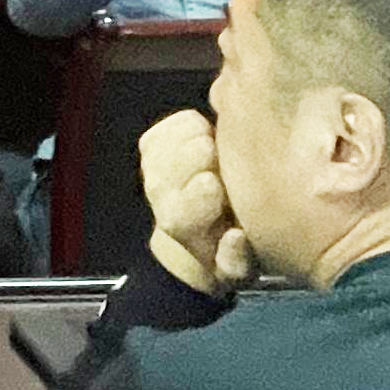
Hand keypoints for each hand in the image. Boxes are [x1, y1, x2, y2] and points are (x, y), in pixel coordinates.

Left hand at [137, 109, 252, 293]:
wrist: (189, 235)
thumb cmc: (221, 249)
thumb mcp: (237, 270)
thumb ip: (238, 259)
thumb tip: (235, 236)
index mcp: (179, 221)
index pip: (206, 187)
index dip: (226, 186)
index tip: (232, 197)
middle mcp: (159, 190)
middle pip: (201, 149)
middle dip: (221, 160)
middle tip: (227, 176)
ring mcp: (152, 164)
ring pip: (191, 129)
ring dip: (210, 141)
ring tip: (218, 162)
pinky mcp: (151, 142)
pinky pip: (184, 118)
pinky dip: (198, 127)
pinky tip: (206, 146)